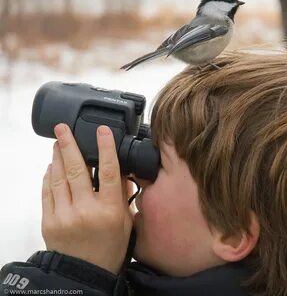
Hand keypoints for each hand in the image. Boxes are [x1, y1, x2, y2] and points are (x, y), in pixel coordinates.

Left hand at [41, 123, 132, 274]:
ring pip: (59, 178)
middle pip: (77, 169)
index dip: (106, 148)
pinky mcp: (48, 221)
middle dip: (68, 144)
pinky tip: (51, 167)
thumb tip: (119, 172)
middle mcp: (85, 210)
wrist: (85, 273)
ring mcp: (64, 215)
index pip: (108, 171)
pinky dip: (48, 177)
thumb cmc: (109, 248)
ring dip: (57, 157)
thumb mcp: (125, 222)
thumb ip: (122, 196)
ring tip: (57, 143)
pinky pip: (47, 193)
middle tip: (62, 128)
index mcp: (109, 210)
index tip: (102, 130)